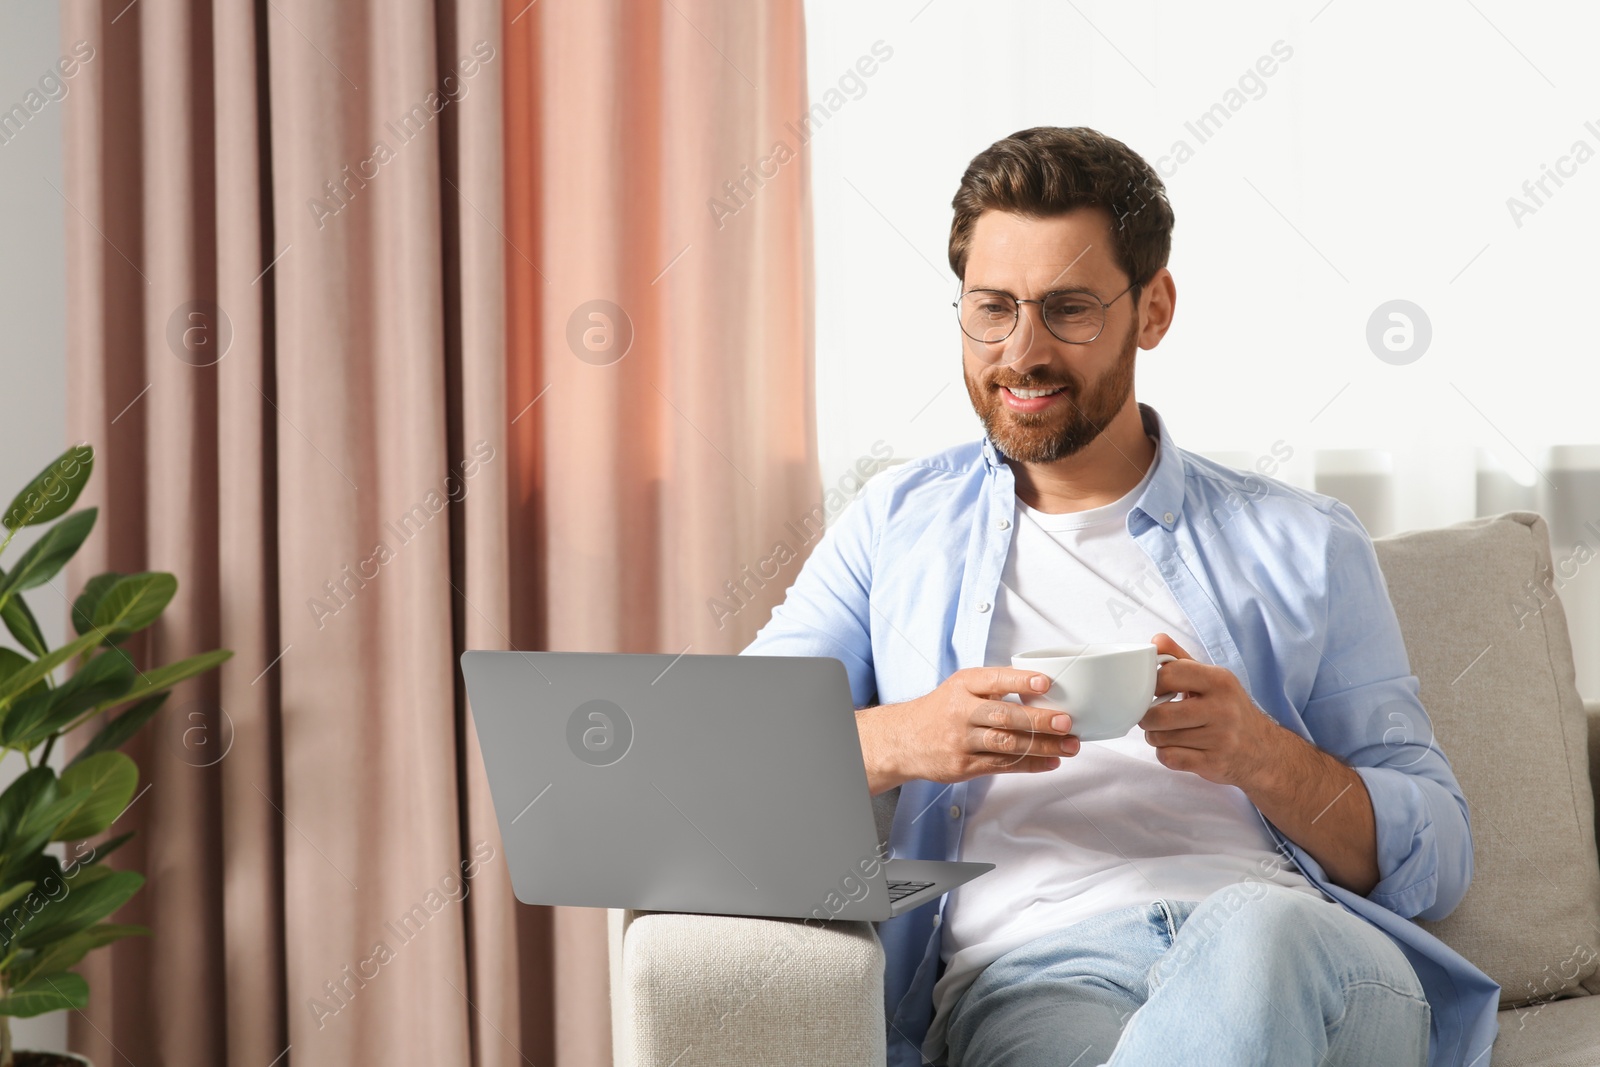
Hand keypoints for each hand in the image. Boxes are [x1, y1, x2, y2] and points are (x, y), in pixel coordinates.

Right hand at [859, 667, 1081, 793]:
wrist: (904, 740)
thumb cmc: (940, 710)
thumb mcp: (960, 687)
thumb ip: (994, 687)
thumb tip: (1041, 690)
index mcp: (963, 686)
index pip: (995, 680)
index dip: (1021, 682)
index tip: (1045, 683)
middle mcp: (961, 712)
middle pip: (1005, 716)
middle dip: (1039, 720)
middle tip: (1066, 721)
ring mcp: (962, 741)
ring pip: (1007, 744)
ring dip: (1042, 746)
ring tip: (1069, 746)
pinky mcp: (964, 766)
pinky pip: (1003, 766)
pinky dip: (1030, 764)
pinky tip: (1050, 761)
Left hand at [1138, 633, 1286, 787]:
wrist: (1262, 749)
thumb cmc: (1228, 709)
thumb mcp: (1211, 679)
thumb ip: (1180, 659)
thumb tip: (1155, 640)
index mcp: (1220, 681)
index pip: (1169, 675)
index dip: (1152, 684)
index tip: (1153, 691)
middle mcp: (1222, 709)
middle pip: (1159, 714)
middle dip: (1147, 718)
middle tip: (1153, 717)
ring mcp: (1220, 738)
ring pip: (1161, 738)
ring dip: (1156, 737)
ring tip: (1168, 733)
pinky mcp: (1214, 763)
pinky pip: (1169, 758)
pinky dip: (1165, 754)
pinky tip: (1177, 748)